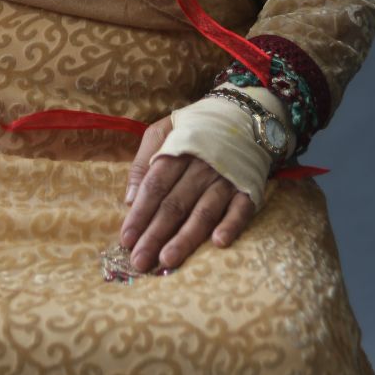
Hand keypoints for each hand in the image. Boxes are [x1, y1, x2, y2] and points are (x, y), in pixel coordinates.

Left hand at [119, 116, 255, 272]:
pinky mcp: (248, 187)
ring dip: (186, 237)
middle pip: (175, 204)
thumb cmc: (194, 129)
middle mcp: (200, 166)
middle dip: (155, 234)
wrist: (242, 113)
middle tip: (140, 261)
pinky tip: (219, 243)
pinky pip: (241, 209)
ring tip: (168, 260)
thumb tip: (128, 200)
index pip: (154, 186)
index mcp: (176, 151)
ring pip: (203, 211)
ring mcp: (226, 178)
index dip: (140, 213)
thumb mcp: (162, 132)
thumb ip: (142, 162)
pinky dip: (231, 225)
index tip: (126, 240)